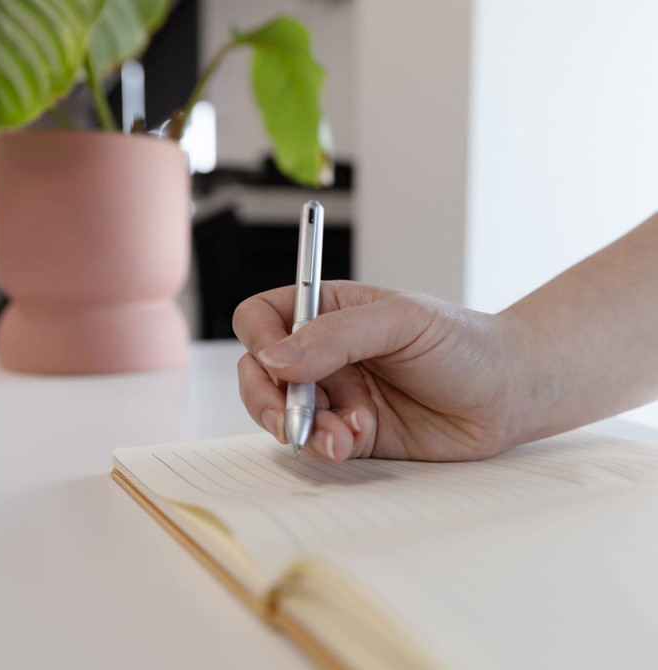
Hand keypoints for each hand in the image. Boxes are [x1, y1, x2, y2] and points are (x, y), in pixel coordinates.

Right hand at [233, 280, 525, 462]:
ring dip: (302, 428)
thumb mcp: (402, 320)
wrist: (507, 394)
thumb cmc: (463, 343)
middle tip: (290, 419)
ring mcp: (337, 394)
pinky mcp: (352, 432)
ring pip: (284, 413)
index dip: (259, 338)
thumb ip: (337, 334)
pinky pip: (317, 443)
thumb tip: (275, 356)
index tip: (278, 362)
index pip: (264, 317)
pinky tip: (357, 438)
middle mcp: (325, 352)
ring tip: (343, 432)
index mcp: (330, 310)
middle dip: (268, 399)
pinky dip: (327, 445)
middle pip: (260, 372)